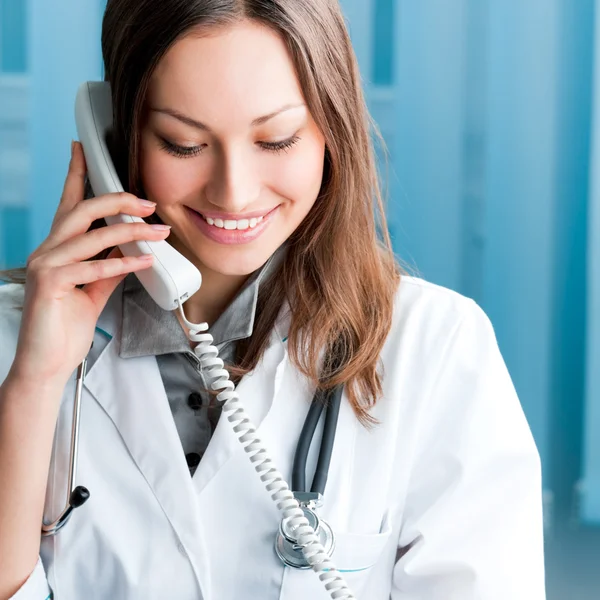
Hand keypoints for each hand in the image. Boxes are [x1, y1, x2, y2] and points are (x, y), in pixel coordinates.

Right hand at [9, 141, 170, 386]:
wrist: (47, 364)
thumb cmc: (65, 327)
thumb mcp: (94, 290)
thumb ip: (110, 267)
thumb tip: (132, 249)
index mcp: (57, 249)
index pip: (69, 205)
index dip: (76, 174)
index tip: (84, 150)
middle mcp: (48, 251)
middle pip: (82, 210)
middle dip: (118, 200)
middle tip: (149, 202)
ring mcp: (46, 266)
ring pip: (92, 236)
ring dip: (132, 231)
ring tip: (159, 230)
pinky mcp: (50, 284)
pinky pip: (94, 267)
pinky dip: (124, 263)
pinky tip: (146, 260)